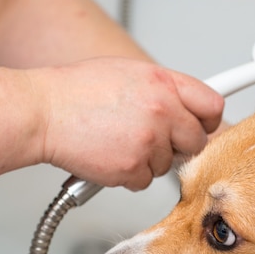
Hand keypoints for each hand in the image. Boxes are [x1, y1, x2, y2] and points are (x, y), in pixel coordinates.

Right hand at [31, 58, 223, 189]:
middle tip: (154, 139)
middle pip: (197, 142)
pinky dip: (129, 174)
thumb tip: (186, 107)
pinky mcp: (132, 168)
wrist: (42, 113)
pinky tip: (111, 156)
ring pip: (168, 164)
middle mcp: (161, 111)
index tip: (201, 126)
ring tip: (119, 141)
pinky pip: (145, 180)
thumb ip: (164, 90)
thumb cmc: (77, 92)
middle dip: (179, 145)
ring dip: (149, 159)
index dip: (207, 120)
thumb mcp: (130, 73)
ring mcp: (148, 141)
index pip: (212, 106)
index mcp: (164, 83)